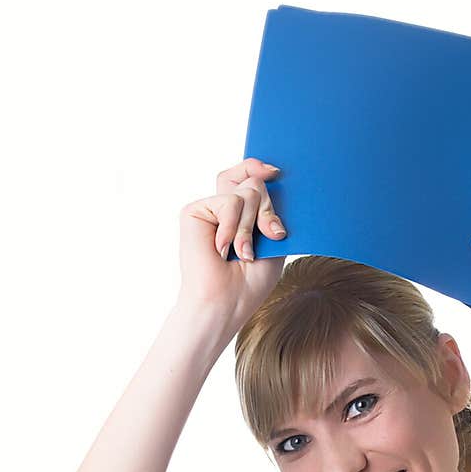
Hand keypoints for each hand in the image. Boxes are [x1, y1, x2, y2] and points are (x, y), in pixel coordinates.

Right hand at [177, 157, 287, 331]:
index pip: (251, 176)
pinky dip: (233, 226)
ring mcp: (210, 209)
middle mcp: (225, 209)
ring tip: (244, 252)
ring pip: (246, 189)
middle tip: (270, 236)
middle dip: (268, 209)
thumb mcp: (273, 239)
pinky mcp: (194, 211)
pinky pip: (229, 200)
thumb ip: (270, 207)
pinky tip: (223, 248)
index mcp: (242, 215)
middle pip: (253, 182)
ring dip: (251, 226)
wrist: (225, 303)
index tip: (276, 172)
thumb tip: (268, 174)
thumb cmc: (249, 282)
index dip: (262, 168)